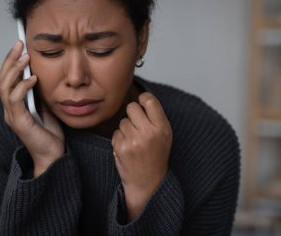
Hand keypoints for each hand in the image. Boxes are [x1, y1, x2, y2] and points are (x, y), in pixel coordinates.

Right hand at [0, 40, 64, 176]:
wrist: (53, 156)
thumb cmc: (50, 133)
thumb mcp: (46, 107)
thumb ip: (39, 94)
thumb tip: (40, 76)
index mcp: (16, 105)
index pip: (8, 79)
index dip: (12, 62)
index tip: (21, 46)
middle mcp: (10, 109)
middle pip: (2, 79)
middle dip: (10, 59)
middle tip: (19, 43)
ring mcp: (13, 116)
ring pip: (5, 87)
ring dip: (15, 70)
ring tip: (26, 57)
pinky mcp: (19, 122)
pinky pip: (16, 100)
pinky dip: (22, 87)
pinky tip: (32, 78)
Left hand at [112, 92, 171, 221]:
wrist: (148, 184)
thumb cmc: (156, 157)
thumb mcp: (165, 136)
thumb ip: (156, 117)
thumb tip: (141, 97)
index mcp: (162, 128)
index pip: (149, 100)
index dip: (143, 100)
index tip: (142, 104)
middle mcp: (149, 133)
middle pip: (132, 107)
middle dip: (132, 115)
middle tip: (138, 126)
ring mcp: (134, 140)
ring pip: (122, 121)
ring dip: (126, 130)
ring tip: (135, 142)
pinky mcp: (121, 148)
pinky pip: (115, 133)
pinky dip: (119, 140)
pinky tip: (128, 149)